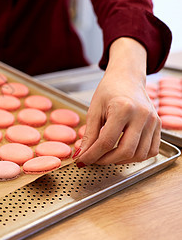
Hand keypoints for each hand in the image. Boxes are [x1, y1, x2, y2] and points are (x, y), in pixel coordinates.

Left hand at [75, 37, 160, 165]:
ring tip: (106, 156)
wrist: (127, 78)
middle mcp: (142, 115)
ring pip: (139, 155)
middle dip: (105, 160)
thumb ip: (89, 134)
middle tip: (93, 159)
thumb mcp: (94, 110)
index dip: (92, 155)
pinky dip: (136, 157)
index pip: (106, 142)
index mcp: (123, 109)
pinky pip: (151, 151)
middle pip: (125, 151)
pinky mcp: (158, 126)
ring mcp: (153, 121)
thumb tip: (81, 154)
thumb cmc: (109, 91)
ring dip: (120, 161)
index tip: (82, 159)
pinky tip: (122, 153)